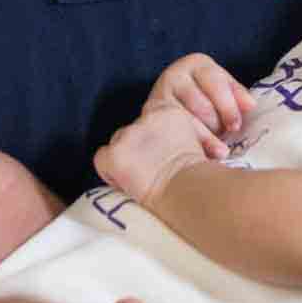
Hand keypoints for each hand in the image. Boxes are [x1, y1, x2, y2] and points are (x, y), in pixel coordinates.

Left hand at [93, 104, 217, 206]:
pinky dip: (110, 173)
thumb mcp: (197, 143)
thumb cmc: (200, 177)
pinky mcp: (115, 154)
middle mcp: (146, 117)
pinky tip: (127, 184)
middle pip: (131, 131)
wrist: (190, 191)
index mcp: (169, 111)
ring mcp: (129, 135)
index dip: (150, 139)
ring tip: (141, 180)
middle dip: (137, 150)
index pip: (148, 118)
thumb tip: (177, 145)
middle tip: (149, 171)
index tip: (158, 157)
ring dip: (126, 160)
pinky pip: (102, 160)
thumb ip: (179, 136)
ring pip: (117, 144)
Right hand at [145, 53, 255, 150]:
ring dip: (205, 136)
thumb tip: (250, 106)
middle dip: (216, 123)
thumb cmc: (206, 98)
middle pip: (201, 104)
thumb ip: (237, 95)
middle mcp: (175, 75)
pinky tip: (199, 154)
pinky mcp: (151, 115)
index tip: (236, 126)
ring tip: (218, 148)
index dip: (228, 105)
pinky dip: (190, 144)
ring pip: (186, 120)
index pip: (215, 82)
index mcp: (197, 64)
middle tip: (225, 135)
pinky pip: (172, 132)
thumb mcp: (222, 90)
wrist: (171, 108)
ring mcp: (160, 95)